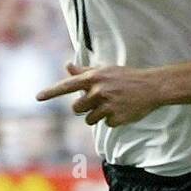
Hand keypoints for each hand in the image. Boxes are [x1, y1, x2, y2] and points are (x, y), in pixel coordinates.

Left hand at [36, 64, 162, 127]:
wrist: (152, 87)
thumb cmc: (127, 77)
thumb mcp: (106, 70)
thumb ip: (85, 71)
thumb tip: (67, 65)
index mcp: (93, 78)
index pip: (66, 86)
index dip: (51, 92)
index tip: (37, 97)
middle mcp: (98, 91)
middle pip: (76, 109)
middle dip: (84, 108)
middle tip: (97, 102)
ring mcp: (107, 106)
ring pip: (90, 119)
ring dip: (97, 115)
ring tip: (112, 106)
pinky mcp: (116, 118)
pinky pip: (106, 124)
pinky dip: (112, 120)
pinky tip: (122, 111)